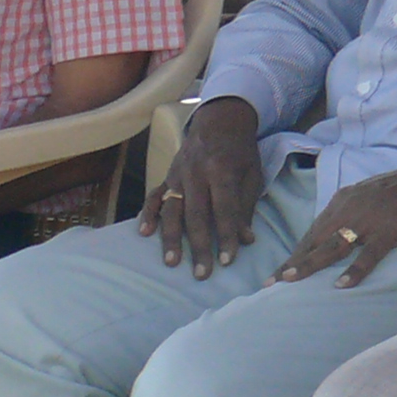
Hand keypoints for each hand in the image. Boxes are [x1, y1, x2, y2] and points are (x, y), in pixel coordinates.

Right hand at [139, 96, 266, 275]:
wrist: (220, 122)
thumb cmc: (241, 152)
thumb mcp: (252, 175)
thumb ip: (245, 207)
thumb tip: (245, 240)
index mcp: (222, 171)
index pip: (224, 210)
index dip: (227, 236)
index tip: (228, 261)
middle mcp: (196, 173)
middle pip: (197, 215)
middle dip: (199, 246)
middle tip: (202, 274)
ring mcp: (178, 175)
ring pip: (172, 209)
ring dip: (171, 238)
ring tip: (172, 263)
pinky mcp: (167, 176)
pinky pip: (154, 196)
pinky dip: (148, 214)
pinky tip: (144, 233)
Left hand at [273, 154, 396, 286]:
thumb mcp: (368, 196)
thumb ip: (350, 212)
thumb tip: (337, 234)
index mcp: (343, 201)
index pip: (313, 232)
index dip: (295, 253)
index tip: (279, 272)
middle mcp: (349, 210)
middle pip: (315, 241)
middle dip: (292, 262)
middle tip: (271, 282)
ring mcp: (368, 221)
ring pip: (333, 246)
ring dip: (310, 264)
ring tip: (291, 281)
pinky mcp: (389, 231)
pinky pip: (368, 254)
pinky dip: (355, 270)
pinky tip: (342, 285)